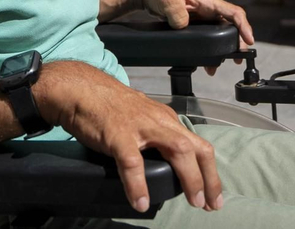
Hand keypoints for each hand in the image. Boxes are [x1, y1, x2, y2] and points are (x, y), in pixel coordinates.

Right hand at [34, 60, 221, 214]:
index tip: (214, 196)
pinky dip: (138, 184)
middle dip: (207, 178)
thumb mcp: (142, 119)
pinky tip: (141, 201)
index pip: (198, 145)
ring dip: (189, 178)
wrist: (81, 89)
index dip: (210, 172)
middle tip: (210, 204)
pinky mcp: (117, 134)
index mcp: (166, 120)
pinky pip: (132, 162)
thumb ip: (157, 137)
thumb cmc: (109, 106)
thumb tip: (168, 163)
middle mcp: (159, 121)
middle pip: (194, 148)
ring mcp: (140, 127)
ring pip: (176, 150)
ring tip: (193, 201)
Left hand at [138, 0, 253, 73]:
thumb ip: (175, 10)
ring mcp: (201, 18)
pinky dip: (209, 50)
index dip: (244, 26)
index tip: (248, 41)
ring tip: (217, 66)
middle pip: (231, 26)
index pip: (233, 12)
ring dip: (222, 49)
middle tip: (236, 59)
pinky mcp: (194, 24)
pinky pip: (208, 38)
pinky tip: (204, 61)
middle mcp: (208, 10)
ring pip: (220, 34)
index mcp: (207, 2)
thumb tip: (182, 25)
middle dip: (237, 43)